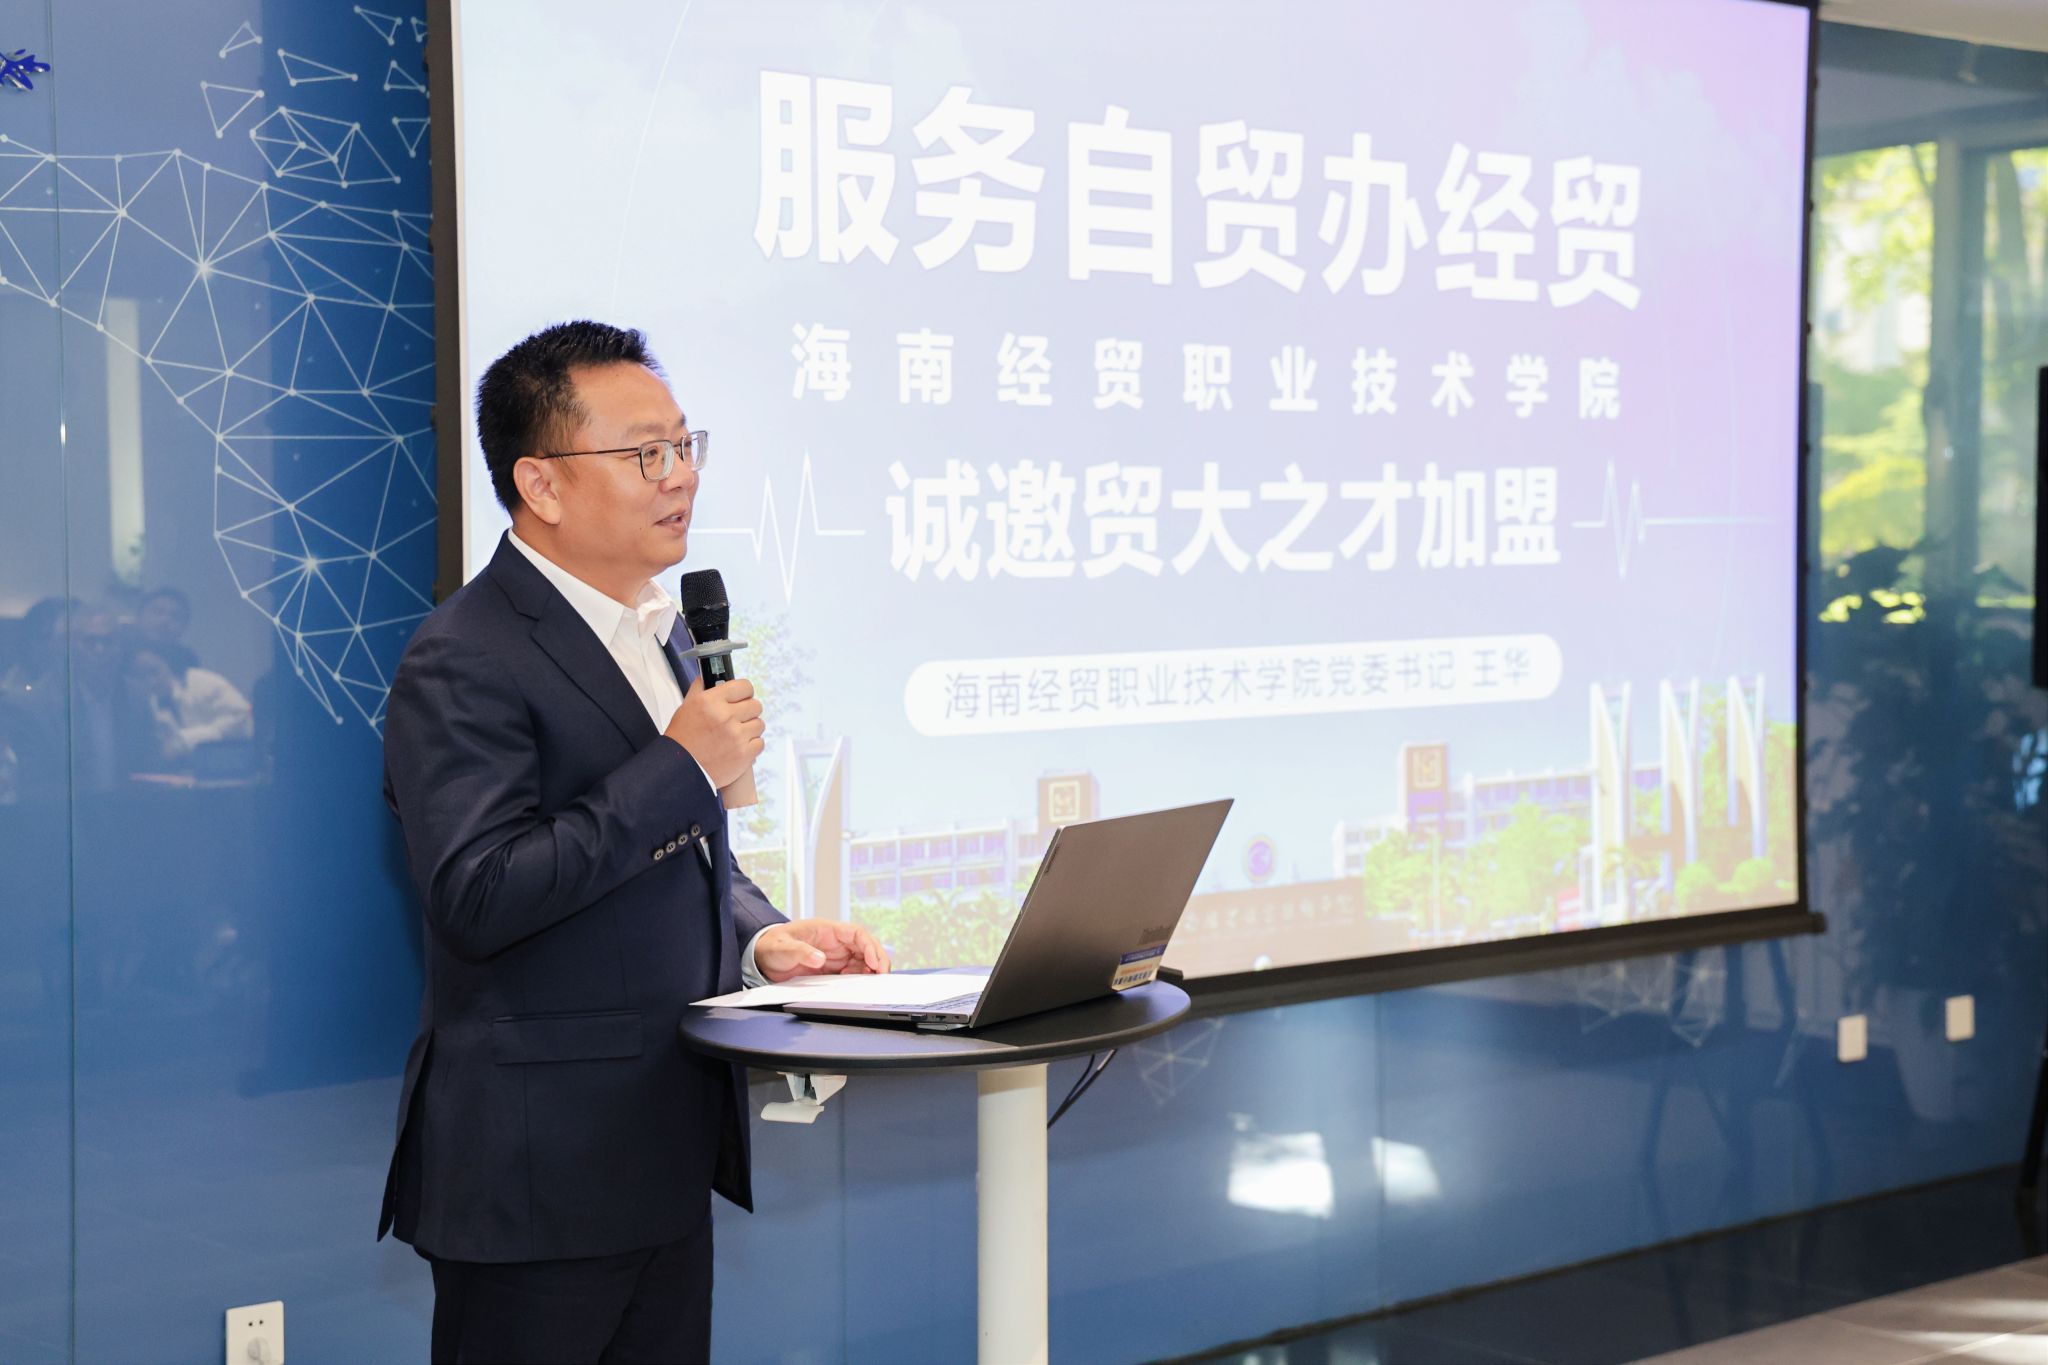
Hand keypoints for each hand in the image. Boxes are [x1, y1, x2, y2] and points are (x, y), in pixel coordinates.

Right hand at [662, 677, 763, 788]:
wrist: (679, 769)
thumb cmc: (682, 739)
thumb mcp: (686, 707)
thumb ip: (700, 689)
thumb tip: (708, 675)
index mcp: (710, 701)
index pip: (744, 686)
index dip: (744, 693)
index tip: (742, 698)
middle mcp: (725, 716)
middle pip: (756, 705)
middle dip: (748, 712)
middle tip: (738, 719)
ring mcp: (736, 736)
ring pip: (759, 724)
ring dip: (750, 729)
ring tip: (736, 735)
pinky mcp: (744, 754)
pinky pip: (760, 743)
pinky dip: (751, 746)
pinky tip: (739, 747)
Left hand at [755, 919, 890, 982]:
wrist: (762, 956)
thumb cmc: (772, 945)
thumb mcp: (784, 948)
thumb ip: (801, 952)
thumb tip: (820, 959)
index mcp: (827, 929)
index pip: (856, 933)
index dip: (869, 946)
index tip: (874, 962)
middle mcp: (834, 941)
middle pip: (865, 946)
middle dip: (877, 959)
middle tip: (882, 975)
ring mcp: (834, 954)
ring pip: (861, 959)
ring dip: (870, 970)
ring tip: (872, 983)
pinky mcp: (831, 967)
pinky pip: (852, 971)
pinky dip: (859, 978)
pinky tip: (859, 986)